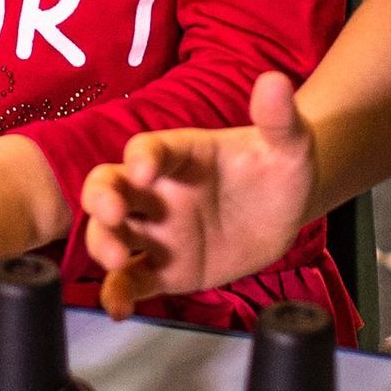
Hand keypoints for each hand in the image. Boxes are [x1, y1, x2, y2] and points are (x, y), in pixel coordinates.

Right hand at [76, 70, 317, 315]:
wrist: (286, 212)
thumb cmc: (278, 169)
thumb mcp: (289, 144)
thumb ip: (278, 118)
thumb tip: (276, 81)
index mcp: (181, 154)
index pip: (150, 148)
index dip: (142, 156)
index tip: (144, 169)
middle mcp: (159, 190)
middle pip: (110, 185)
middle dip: (101, 196)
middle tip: (111, 211)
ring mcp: (158, 230)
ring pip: (110, 231)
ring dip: (102, 241)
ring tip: (115, 258)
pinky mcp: (165, 268)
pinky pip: (132, 279)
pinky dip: (117, 293)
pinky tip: (117, 309)